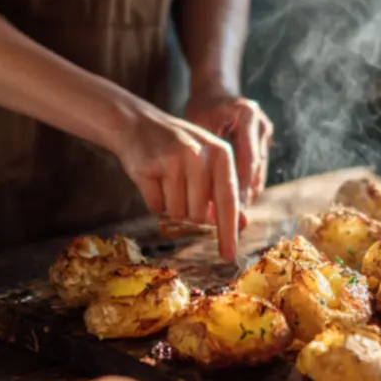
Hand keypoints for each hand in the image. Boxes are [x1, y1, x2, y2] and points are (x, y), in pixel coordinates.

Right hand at [110, 101, 241, 261]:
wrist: (138, 124)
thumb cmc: (180, 150)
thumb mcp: (208, 162)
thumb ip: (224, 192)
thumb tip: (242, 225)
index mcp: (221, 153)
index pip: (229, 201)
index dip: (228, 232)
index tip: (229, 256)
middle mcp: (199, 155)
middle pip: (199, 215)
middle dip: (189, 213)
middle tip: (181, 188)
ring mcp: (172, 160)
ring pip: (176, 213)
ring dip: (170, 207)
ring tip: (166, 181)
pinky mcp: (148, 167)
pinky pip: (155, 207)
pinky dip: (154, 202)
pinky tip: (153, 180)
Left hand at [185, 87, 272, 206]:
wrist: (216, 89)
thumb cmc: (203, 107)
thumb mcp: (200, 126)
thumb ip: (206, 157)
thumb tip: (206, 194)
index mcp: (248, 115)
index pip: (247, 158)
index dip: (240, 185)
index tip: (231, 208)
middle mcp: (262, 124)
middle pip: (257, 168)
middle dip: (245, 195)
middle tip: (235, 219)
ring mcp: (267, 133)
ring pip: (260, 172)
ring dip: (247, 194)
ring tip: (235, 216)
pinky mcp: (265, 142)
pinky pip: (258, 169)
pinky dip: (247, 186)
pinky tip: (236, 202)